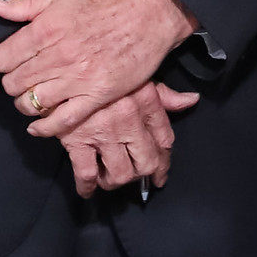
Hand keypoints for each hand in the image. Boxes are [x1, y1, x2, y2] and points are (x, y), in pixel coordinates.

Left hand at [0, 0, 196, 136]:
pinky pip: (61, 121)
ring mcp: (78, 77)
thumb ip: (24, 4)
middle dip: (13, 83)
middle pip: (14, 83)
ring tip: (34, 97)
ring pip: (32, 104)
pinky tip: (39, 125)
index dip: (2, 62)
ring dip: (27, 104)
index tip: (11, 62)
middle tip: (23, 79)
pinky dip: (45, 128)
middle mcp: (58, 55)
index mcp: (45, 28)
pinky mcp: (97, 94)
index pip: (2, 59)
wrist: (152, 11)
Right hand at [58, 81, 196, 197]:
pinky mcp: (78, 141)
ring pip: (121, 174)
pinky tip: (88, 189)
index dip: (164, 161)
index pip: (165, 140)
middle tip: (134, 175)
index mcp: (146, 102)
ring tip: (110, 177)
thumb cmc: (103, 70)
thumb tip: (191, 100)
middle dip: (142, 174)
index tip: (160, 172)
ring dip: (116, 181)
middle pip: (146, 162)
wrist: (65, 67)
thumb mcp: (138, 75)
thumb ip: (166, 94)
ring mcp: (104, 133)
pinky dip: (87, 187)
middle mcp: (129, 121)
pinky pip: (87, 174)